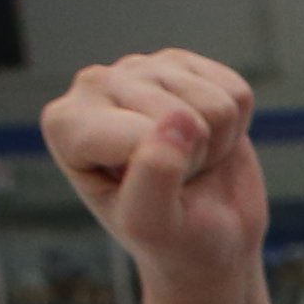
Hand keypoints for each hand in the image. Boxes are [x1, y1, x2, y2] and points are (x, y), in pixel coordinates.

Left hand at [42, 49, 267, 294]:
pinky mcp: (183, 63)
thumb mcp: (153, 225)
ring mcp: (140, 68)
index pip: (141, 136)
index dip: (166, 174)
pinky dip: (237, 126)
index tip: (150, 195)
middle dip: (193, 158)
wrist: (208, 240)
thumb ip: (154, 176)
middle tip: (176, 181)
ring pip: (215, 102)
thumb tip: (180, 119)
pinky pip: (235, 91)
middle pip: (180, 114)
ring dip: (216, 143)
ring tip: (189, 162)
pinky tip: (205, 140)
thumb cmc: (170, 238)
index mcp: (66, 124)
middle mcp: (93, 84)